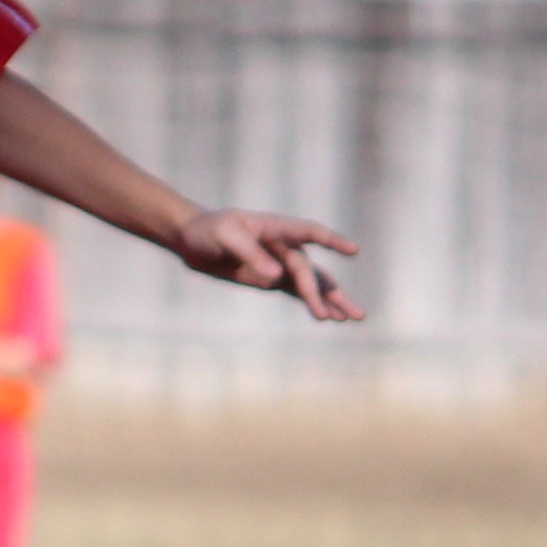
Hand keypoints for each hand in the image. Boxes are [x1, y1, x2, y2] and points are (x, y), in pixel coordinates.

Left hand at [173, 208, 363, 323]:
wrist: (193, 240)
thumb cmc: (209, 230)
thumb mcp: (226, 236)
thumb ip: (251, 254)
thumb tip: (277, 277)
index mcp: (276, 228)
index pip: (310, 232)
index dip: (331, 241)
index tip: (353, 251)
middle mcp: (284, 245)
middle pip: (309, 270)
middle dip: (323, 293)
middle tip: (337, 316)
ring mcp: (280, 264)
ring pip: (311, 283)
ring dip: (331, 300)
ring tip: (353, 318)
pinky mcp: (271, 280)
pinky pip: (297, 292)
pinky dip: (313, 303)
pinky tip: (331, 317)